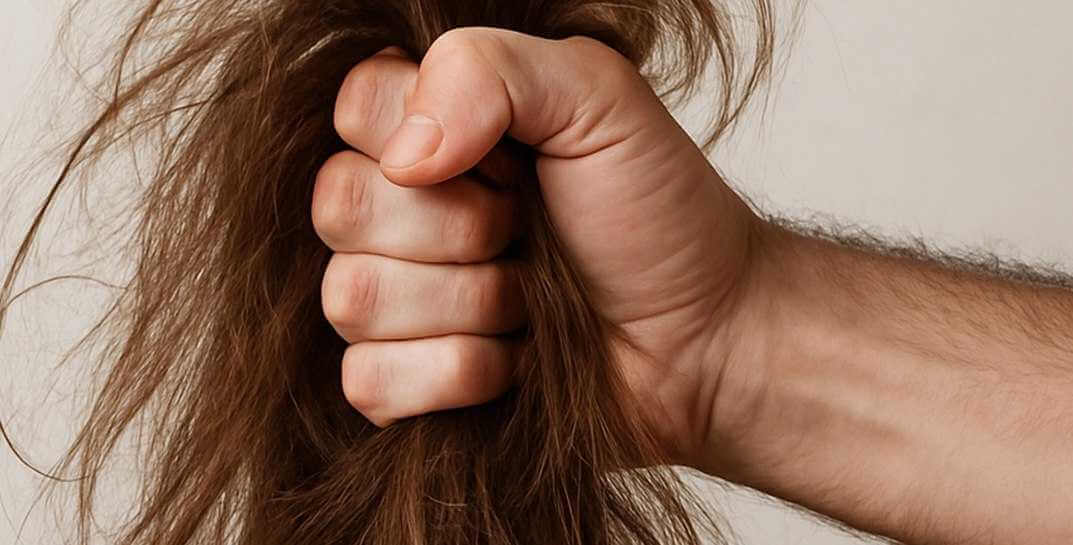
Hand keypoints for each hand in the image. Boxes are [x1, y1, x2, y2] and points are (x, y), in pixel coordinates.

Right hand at [312, 28, 759, 465]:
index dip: (434, 140)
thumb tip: (404, 153)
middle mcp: (400, 208)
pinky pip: (369, 381)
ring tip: (531, 300)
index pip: (355, 106)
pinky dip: (459, 374)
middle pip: (341, 206)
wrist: (705, 339)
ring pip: (352, 299)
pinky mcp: (403, 382)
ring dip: (471, 305)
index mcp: (434, 128)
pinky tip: (513, 360)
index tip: (518, 164)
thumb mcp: (600, 100)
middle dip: (461, 229)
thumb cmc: (659, 217)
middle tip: (530, 232)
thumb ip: (491, 70)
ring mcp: (395, 300)